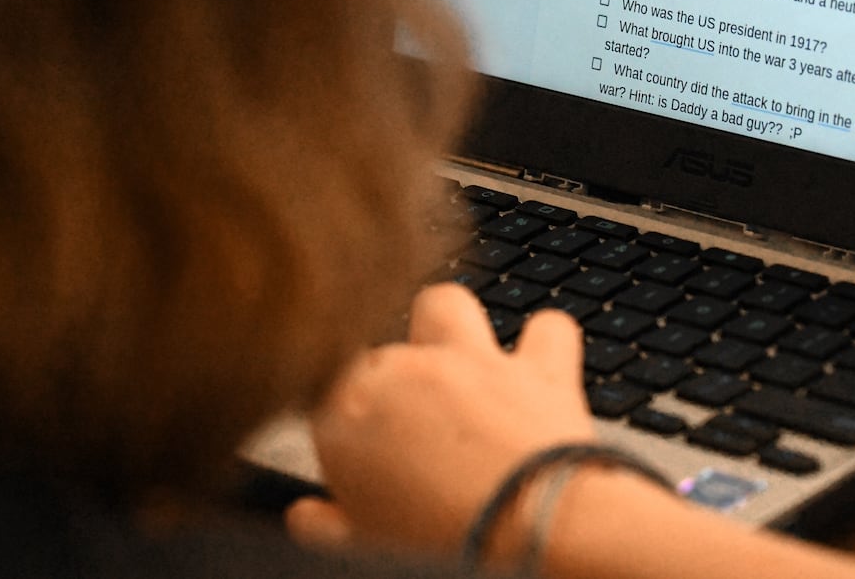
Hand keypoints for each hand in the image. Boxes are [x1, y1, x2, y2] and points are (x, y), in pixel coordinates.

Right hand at [285, 283, 594, 555]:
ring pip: (442, 305)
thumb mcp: (364, 549)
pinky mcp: (540, 369)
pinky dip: (544, 343)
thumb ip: (325, 525)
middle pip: (381, 355)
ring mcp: (474, 364)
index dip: (342, 420)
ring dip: (447, 328)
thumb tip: (307, 517)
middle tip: (409, 438)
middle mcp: (406, 375)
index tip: (356, 455)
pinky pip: (547, 328)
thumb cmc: (447, 550)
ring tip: (455, 367)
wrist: (539, 540)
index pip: (322, 388)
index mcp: (347, 417)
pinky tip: (540, 369)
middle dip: (392, 387)